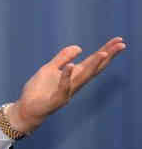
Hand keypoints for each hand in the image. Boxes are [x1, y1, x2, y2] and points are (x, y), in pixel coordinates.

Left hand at [9, 37, 125, 133]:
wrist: (27, 108)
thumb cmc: (39, 90)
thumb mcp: (49, 69)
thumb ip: (63, 58)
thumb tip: (79, 47)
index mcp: (73, 75)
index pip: (92, 62)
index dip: (105, 51)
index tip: (118, 40)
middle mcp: (74, 84)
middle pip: (94, 68)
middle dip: (107, 56)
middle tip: (121, 45)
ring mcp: (67, 92)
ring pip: (83, 78)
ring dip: (93, 65)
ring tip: (103, 53)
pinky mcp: (57, 100)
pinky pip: (63, 87)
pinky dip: (67, 77)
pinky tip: (72, 66)